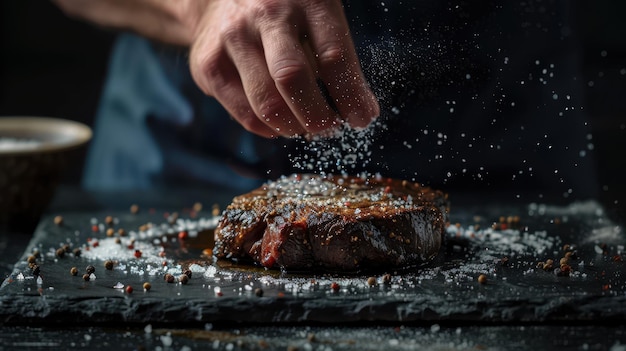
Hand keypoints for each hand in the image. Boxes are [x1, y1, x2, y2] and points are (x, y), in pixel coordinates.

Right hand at [189, 0, 379, 137]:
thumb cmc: (285, 14)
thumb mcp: (317, 17)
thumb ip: (337, 57)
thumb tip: (362, 111)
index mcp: (306, 0)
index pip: (333, 56)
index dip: (351, 96)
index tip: (362, 118)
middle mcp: (266, 15)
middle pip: (292, 78)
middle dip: (317, 116)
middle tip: (329, 128)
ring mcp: (233, 39)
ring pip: (266, 103)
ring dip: (293, 127)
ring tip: (304, 126)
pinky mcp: (209, 64)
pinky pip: (244, 114)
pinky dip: (268, 129)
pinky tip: (280, 123)